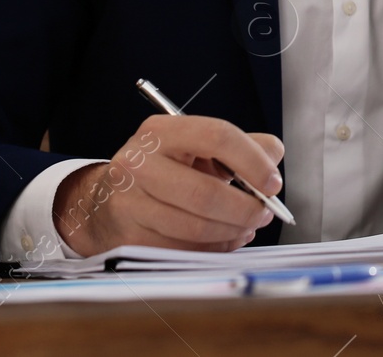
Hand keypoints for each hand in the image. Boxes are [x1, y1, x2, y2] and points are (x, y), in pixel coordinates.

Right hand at [52, 115, 284, 257]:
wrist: (108, 199)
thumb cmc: (164, 170)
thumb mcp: (198, 147)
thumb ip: (243, 145)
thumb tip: (273, 155)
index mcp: (161, 132)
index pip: (217, 136)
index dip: (252, 161)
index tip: (272, 183)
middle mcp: (139, 163)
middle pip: (205, 193)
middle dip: (245, 208)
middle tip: (264, 213)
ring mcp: (130, 203)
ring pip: (195, 227)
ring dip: (232, 231)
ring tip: (247, 226)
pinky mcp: (129, 237)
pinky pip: (183, 249)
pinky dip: (213, 248)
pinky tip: (224, 239)